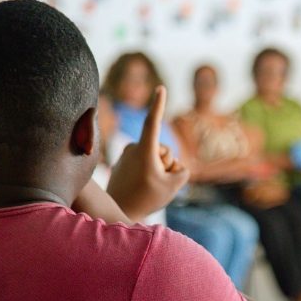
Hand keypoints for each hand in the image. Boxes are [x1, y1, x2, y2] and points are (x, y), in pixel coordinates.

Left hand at [106, 86, 189, 220]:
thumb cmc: (146, 199)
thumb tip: (175, 165)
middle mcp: (133, 148)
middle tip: (156, 183)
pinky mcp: (124, 163)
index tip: (160, 88)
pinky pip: (145, 163)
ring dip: (159, 170)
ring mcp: (127, 155)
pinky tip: (141, 186)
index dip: (158, 104)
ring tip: (148, 187)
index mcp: (144, 149)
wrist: (118, 212)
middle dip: (167, 164)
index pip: (152, 122)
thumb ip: (182, 171)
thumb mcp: (174, 186)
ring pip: (155, 157)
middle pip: (164, 150)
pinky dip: (148, 173)